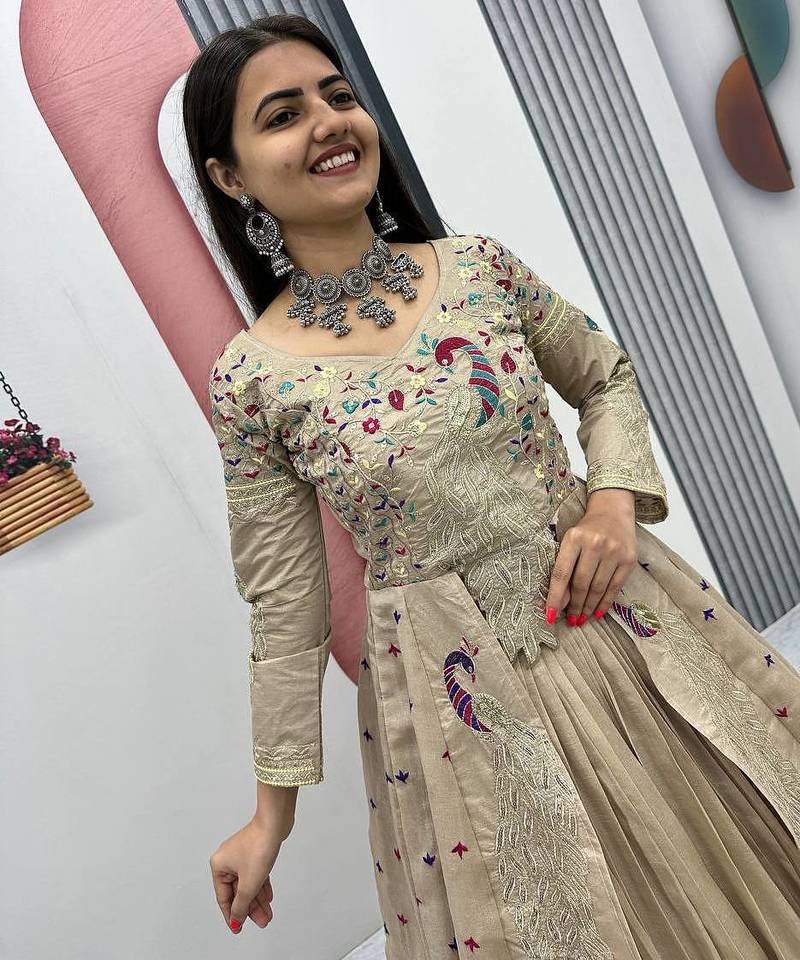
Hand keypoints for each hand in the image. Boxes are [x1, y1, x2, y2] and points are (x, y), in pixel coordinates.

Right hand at [209, 815, 286, 933]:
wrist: (274, 823)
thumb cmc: (258, 846)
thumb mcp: (248, 883)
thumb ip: (241, 904)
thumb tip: (235, 919)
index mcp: (219, 866)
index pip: (224, 898)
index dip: (232, 915)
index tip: (238, 928)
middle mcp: (228, 860)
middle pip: (238, 892)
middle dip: (250, 909)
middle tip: (262, 922)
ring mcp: (242, 856)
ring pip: (248, 884)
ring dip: (258, 900)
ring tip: (268, 915)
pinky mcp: (254, 852)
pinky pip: (255, 874)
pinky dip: (261, 886)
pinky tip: (268, 898)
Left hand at [545, 489, 636, 624]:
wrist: (613, 511)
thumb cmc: (587, 529)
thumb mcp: (570, 542)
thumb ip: (565, 568)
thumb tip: (561, 602)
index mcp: (574, 538)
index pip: (561, 574)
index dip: (555, 597)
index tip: (550, 615)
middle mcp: (594, 544)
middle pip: (581, 583)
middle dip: (574, 606)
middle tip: (571, 620)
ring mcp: (613, 551)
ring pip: (598, 588)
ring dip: (589, 608)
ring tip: (582, 619)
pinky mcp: (629, 559)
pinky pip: (615, 587)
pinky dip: (605, 602)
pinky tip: (598, 612)